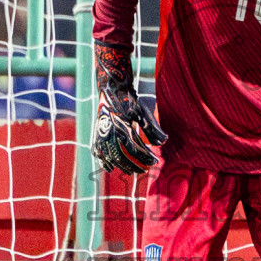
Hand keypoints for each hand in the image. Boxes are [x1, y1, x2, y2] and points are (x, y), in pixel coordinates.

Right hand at [93, 40, 167, 174]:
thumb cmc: (130, 101)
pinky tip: (110, 168)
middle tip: (144, 170)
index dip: (145, 158)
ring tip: (131, 171)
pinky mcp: (96, 133)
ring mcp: (101, 134)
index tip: (154, 162)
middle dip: (134, 165)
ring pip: (110, 156)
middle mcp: (110, 131)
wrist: (112, 89)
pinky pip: (97, 152)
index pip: (135, 149)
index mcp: (122, 126)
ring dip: (121, 166)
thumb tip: (164, 142)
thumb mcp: (143, 113)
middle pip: (122, 156)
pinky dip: (103, 161)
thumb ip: (152, 129)